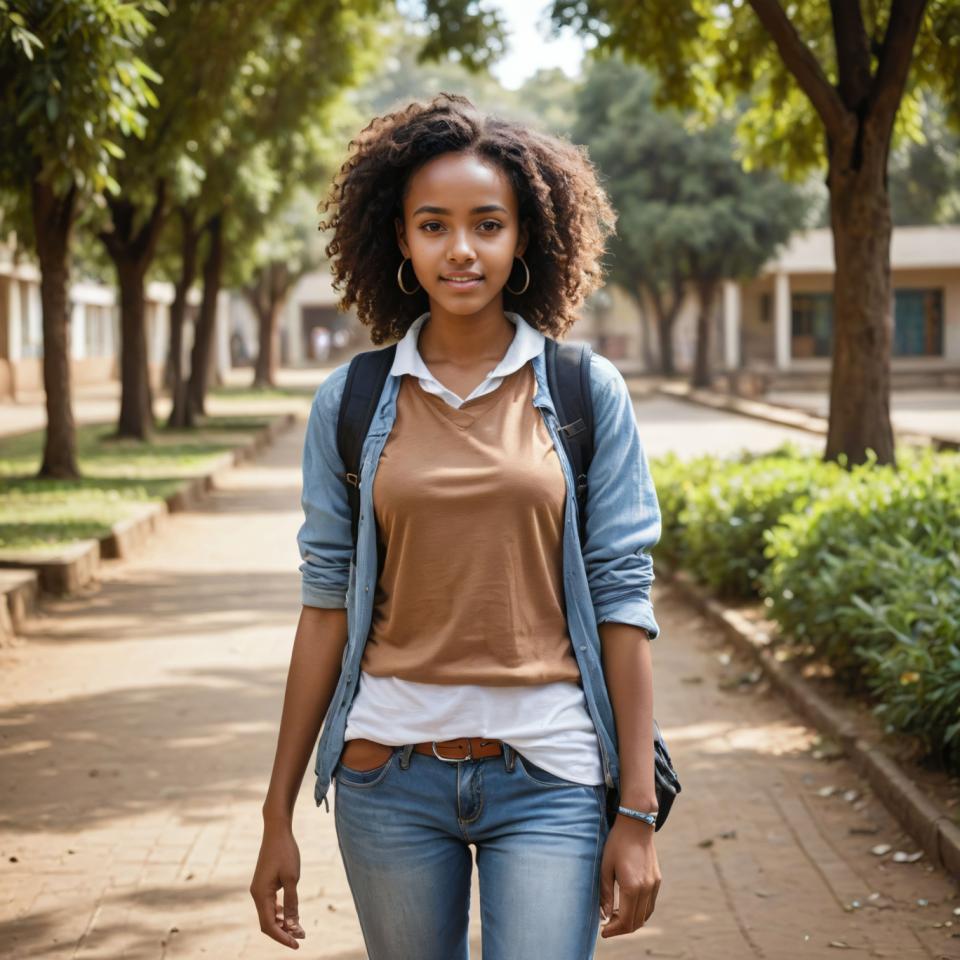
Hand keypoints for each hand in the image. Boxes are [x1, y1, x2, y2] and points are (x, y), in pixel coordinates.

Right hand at [250, 821, 305, 948]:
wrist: (277, 830)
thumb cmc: (285, 852)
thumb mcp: (292, 878)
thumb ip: (291, 902)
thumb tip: (293, 925)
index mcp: (261, 894)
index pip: (269, 925)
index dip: (282, 937)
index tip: (297, 944)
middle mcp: (257, 893)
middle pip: (267, 922)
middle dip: (283, 932)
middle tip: (301, 938)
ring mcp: (259, 888)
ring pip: (269, 914)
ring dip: (282, 923)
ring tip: (299, 930)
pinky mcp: (264, 883)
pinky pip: (270, 904)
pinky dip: (280, 912)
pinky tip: (290, 915)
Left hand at [598, 815, 660, 937]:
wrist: (636, 825)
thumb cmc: (617, 844)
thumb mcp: (605, 867)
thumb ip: (604, 893)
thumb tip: (603, 915)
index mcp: (632, 887)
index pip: (625, 920)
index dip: (614, 930)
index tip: (603, 931)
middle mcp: (646, 889)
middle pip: (636, 922)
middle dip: (621, 928)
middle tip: (607, 926)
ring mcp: (654, 885)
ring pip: (645, 915)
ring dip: (631, 921)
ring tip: (615, 916)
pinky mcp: (657, 880)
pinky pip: (650, 905)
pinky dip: (639, 912)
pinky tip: (626, 906)